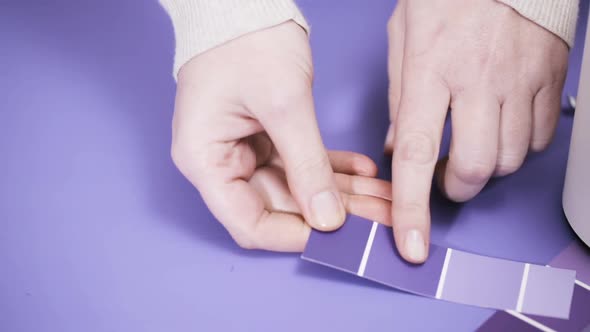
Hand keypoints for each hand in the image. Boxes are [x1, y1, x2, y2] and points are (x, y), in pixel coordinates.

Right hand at [171, 21, 391, 251]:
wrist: (242, 0)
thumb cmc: (245, 39)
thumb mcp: (282, 104)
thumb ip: (307, 165)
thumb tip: (328, 220)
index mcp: (205, 160)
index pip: (249, 223)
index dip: (294, 236)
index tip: (338, 237)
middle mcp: (220, 161)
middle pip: (279, 206)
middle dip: (331, 214)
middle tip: (378, 218)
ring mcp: (243, 148)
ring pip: (297, 187)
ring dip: (339, 192)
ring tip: (382, 197)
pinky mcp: (264, 135)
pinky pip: (300, 162)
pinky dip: (331, 167)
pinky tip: (364, 173)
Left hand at [385, 0, 568, 262]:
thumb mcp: (403, 37)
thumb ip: (400, 98)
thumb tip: (398, 148)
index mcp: (429, 69)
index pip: (417, 153)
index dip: (412, 208)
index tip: (411, 244)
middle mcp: (476, 80)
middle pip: (476, 168)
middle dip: (456, 189)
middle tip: (446, 178)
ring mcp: (519, 80)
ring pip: (510, 159)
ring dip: (488, 167)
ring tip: (475, 144)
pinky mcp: (549, 77)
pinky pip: (540, 137)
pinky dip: (520, 146)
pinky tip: (504, 127)